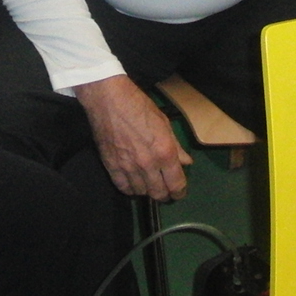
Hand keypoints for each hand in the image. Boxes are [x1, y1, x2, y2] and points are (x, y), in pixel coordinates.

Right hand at [74, 75, 191, 201]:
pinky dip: (130, 189)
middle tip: (165, 191)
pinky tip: (133, 183)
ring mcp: (128, 167)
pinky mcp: (111, 166)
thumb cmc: (139, 106)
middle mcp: (148, 164)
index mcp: (164, 152)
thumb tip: (187, 162)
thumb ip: (176, 146)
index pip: (176, 184)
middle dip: (165, 195)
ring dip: (147, 191)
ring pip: (141, 192)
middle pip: (159, 193)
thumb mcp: (164, 123)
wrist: (109, 99)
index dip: (179, 192)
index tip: (179, 192)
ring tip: (148, 184)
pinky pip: (123, 187)